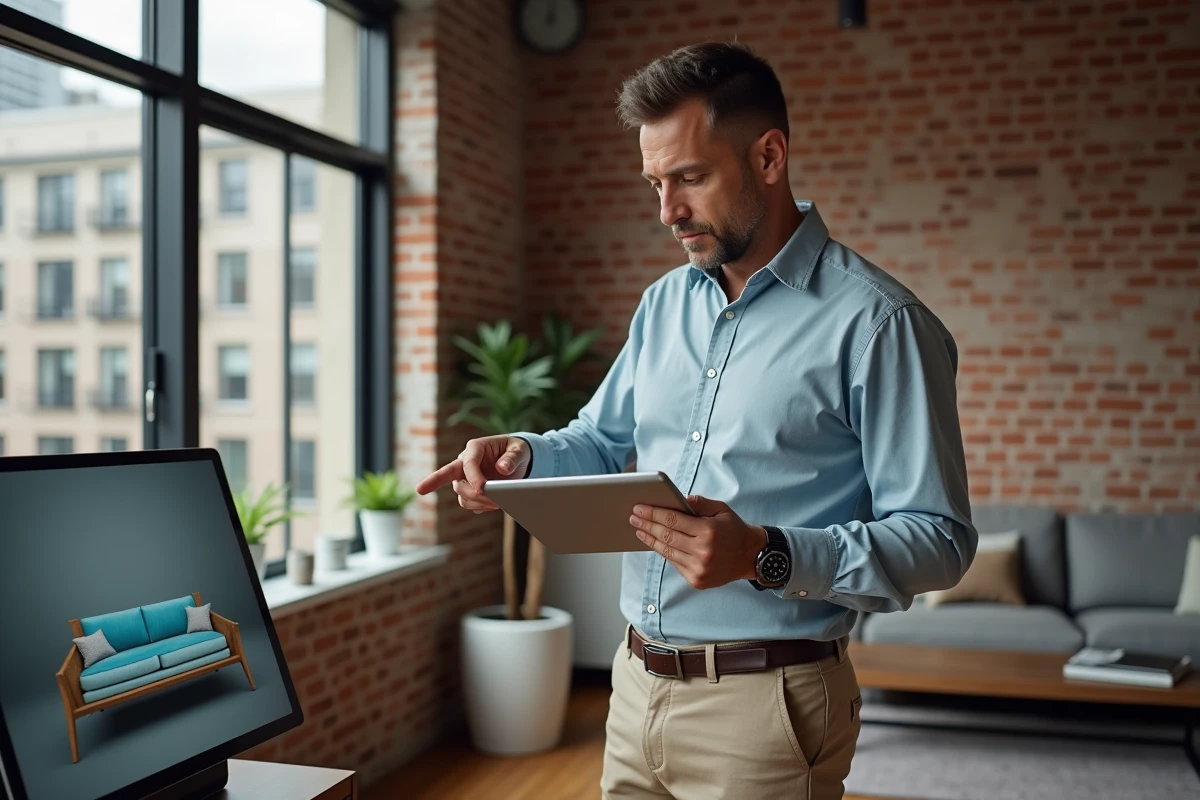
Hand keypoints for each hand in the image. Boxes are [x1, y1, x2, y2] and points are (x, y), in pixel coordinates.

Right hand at [415, 435, 530, 513]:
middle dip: (473, 493)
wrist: (515, 460)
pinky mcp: (469, 490)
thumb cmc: (514, 450)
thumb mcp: (519, 449)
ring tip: (497, 503)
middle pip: (458, 482)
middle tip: (493, 500)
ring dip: (478, 503)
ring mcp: (465, 478)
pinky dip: (481, 507)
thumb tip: (502, 468)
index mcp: (475, 448)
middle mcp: (465, 462)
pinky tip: (494, 504)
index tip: (481, 488)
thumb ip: (513, 457)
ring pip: (462, 495)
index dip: (473, 477)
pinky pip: (469, 503)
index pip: (468, 462)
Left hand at [630, 494, 767, 589]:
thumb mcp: (720, 509)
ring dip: (650, 540)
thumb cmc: (734, 530)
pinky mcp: (696, 580)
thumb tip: (676, 499)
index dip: (653, 513)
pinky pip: (674, 563)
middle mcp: (703, 551)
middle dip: (647, 525)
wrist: (750, 557)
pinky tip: (655, 543)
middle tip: (633, 517)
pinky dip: (663, 552)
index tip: (639, 508)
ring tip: (639, 530)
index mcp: (708, 531)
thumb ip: (698, 503)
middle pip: (666, 536)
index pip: (673, 520)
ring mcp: (699, 568)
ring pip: (667, 551)